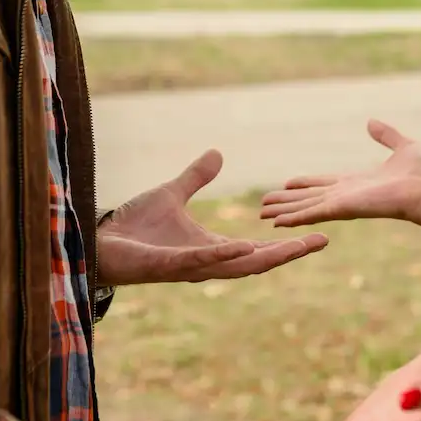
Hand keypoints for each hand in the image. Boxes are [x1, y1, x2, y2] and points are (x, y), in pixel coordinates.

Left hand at [97, 149, 328, 286]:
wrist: (99, 241)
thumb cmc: (133, 226)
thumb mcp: (172, 194)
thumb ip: (196, 178)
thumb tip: (218, 154)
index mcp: (211, 248)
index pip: (258, 248)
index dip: (287, 242)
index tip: (317, 234)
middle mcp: (207, 262)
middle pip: (257, 261)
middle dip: (289, 252)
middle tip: (321, 240)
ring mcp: (189, 266)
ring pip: (237, 266)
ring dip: (266, 256)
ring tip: (295, 247)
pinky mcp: (168, 265)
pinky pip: (201, 261)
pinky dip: (223, 255)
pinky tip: (244, 246)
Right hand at [260, 120, 420, 236]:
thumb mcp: (404, 147)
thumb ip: (386, 135)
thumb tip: (371, 122)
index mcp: (357, 182)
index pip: (324, 183)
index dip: (305, 184)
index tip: (288, 183)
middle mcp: (346, 195)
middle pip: (309, 198)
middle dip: (287, 201)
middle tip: (265, 204)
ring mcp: (343, 203)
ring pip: (305, 207)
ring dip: (284, 211)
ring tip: (262, 214)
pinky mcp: (342, 209)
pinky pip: (312, 213)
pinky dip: (293, 217)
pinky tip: (276, 222)